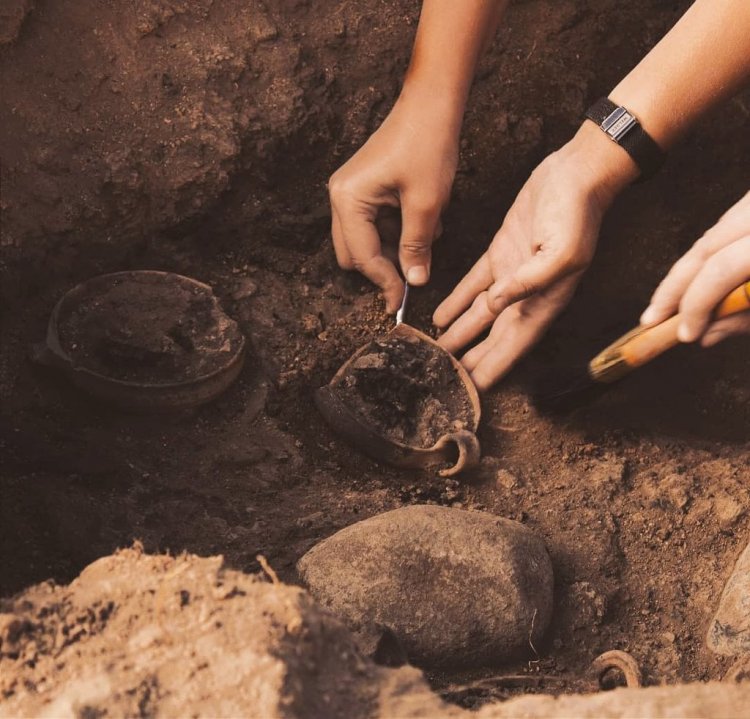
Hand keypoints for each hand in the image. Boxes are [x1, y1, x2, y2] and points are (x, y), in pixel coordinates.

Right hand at [328, 95, 459, 311]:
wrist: (432, 104)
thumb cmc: (427, 145)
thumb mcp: (426, 203)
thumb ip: (417, 246)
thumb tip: (414, 282)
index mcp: (348, 200)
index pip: (362, 257)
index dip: (385, 282)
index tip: (404, 301)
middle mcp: (341, 197)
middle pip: (354, 254)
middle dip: (383, 266)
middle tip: (413, 274)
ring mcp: (351, 192)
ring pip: (366, 241)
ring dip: (395, 246)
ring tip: (428, 228)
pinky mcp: (365, 189)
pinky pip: (376, 224)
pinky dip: (398, 229)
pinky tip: (423, 215)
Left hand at [434, 124, 636, 390]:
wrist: (576, 172)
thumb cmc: (577, 213)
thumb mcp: (562, 252)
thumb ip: (530, 282)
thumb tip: (496, 305)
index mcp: (546, 300)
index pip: (515, 343)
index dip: (495, 366)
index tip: (474, 388)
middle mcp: (528, 293)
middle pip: (495, 336)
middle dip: (473, 357)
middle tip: (446, 376)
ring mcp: (512, 273)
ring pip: (481, 313)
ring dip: (461, 333)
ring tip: (437, 351)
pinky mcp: (500, 252)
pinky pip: (474, 284)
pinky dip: (458, 301)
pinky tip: (441, 315)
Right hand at [640, 190, 749, 345]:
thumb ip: (747, 317)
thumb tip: (707, 334)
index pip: (719, 270)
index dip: (695, 305)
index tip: (684, 334)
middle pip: (703, 249)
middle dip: (674, 288)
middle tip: (651, 319)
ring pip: (709, 236)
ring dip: (685, 272)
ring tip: (664, 304)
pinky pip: (725, 227)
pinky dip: (707, 254)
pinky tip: (695, 278)